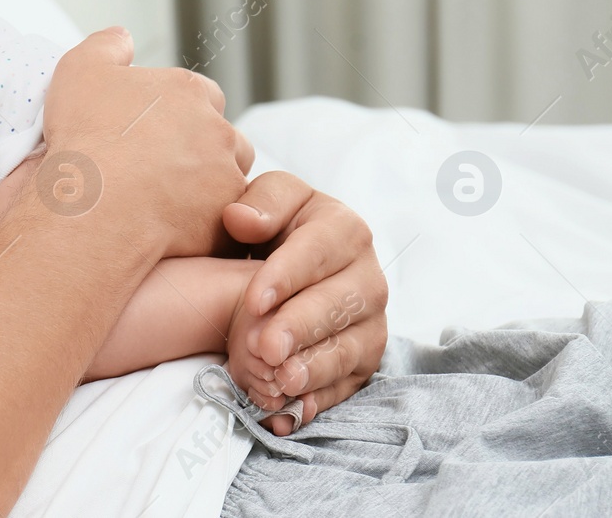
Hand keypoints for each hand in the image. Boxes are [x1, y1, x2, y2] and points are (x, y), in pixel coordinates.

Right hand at [41, 28, 253, 257]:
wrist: (94, 202)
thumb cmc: (87, 137)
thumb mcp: (80, 69)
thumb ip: (105, 46)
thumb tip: (122, 37)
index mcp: (187, 91)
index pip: (202, 94)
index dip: (179, 112)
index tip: (154, 129)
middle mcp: (216, 130)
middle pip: (224, 138)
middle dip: (203, 151)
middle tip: (162, 169)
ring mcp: (225, 177)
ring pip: (230, 180)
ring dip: (209, 188)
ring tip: (168, 203)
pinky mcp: (223, 220)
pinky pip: (223, 223)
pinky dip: (203, 226)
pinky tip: (170, 230)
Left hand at [221, 172, 387, 434]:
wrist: (294, 260)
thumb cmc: (278, 224)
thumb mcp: (270, 199)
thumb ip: (261, 203)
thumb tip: (241, 218)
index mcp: (345, 230)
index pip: (317, 251)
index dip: (286, 276)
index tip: (253, 299)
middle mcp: (367, 278)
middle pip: (339, 305)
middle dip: (301, 328)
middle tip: (266, 347)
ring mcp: (370, 323)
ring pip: (348, 349)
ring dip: (314, 368)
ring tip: (281, 381)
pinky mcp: (363, 361)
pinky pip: (346, 385)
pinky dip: (319, 400)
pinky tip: (292, 411)